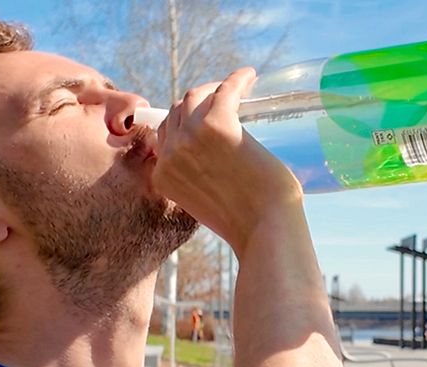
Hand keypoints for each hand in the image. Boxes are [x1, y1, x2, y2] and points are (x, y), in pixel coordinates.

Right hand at [151, 68, 302, 256]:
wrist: (263, 229)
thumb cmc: (243, 220)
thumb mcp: (204, 201)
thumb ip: (196, 179)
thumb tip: (210, 155)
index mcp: (163, 176)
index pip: (165, 135)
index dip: (183, 122)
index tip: (201, 116)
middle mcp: (170, 155)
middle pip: (177, 112)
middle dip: (197, 102)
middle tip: (221, 100)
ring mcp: (191, 139)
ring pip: (195, 97)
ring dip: (214, 88)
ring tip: (236, 88)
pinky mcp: (217, 126)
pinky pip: (225, 90)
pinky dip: (237, 80)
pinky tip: (249, 76)